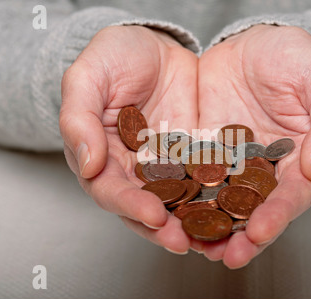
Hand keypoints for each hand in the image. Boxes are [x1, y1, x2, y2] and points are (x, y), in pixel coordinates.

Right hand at [60, 26, 197, 253]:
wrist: (154, 45)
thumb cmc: (114, 57)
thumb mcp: (89, 78)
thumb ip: (79, 119)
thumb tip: (88, 166)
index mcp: (102, 157)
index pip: (110, 190)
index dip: (129, 205)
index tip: (152, 215)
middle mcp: (132, 170)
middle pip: (144, 208)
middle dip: (163, 229)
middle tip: (184, 242)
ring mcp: (165, 167)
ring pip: (175, 204)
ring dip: (190, 224)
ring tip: (210, 238)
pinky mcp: (193, 158)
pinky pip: (203, 182)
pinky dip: (214, 199)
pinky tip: (231, 211)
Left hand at [196, 25, 310, 267]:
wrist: (251, 43)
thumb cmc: (293, 59)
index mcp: (300, 159)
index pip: (293, 195)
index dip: (278, 215)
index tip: (260, 232)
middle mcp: (266, 170)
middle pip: (256, 209)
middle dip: (242, 235)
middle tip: (227, 255)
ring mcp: (232, 164)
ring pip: (222, 201)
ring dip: (210, 225)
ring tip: (195, 245)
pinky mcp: (203, 152)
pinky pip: (192, 177)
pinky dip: (184, 196)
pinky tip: (171, 210)